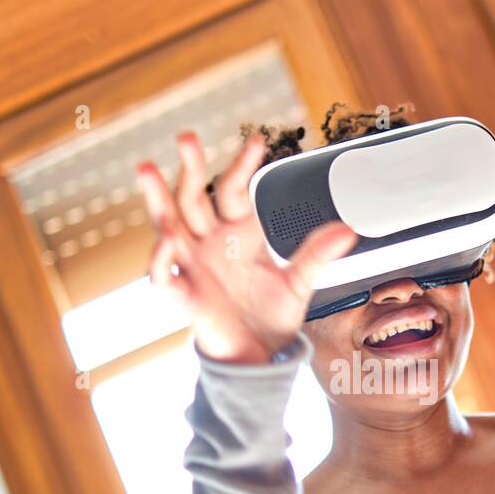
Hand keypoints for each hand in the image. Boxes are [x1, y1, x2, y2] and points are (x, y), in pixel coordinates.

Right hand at [137, 131, 357, 363]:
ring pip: (168, 224)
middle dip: (190, 168)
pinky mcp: (184, 294)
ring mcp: (193, 265)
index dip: (243, 165)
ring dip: (157, 198)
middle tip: (187, 138)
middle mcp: (210, 241)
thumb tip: (348, 229)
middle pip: (193, 196)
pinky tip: (166, 241)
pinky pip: (165, 274)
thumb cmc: (270, 316)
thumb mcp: (298, 282)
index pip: (235, 189)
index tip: (257, 140)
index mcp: (238, 232)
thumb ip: (316, 253)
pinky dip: (162, 258)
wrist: (257, 355)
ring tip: (146, 170)